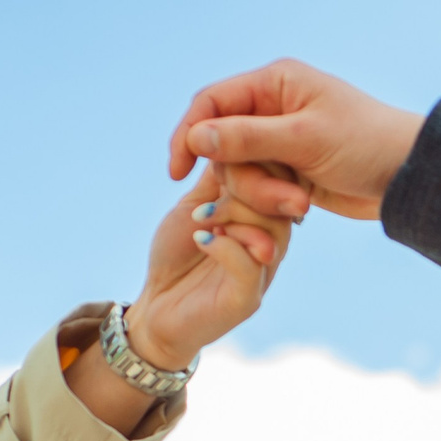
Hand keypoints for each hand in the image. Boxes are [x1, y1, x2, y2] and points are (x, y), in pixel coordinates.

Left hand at [127, 163, 293, 369]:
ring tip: (203, 218)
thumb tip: (226, 132)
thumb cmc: (177, 257)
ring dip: (233, 215)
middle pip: (282, 203)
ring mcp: (262, 274)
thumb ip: (218, 177)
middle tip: (213, 190)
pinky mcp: (246, 300)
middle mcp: (272, 245)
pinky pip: (249, 266)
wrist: (157, 309)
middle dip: (247, 186)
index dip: (261, 161)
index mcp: (264, 220)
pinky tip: (202, 239)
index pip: (283, 182)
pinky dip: (224, 245)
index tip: (228, 153)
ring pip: (271, 232)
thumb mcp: (195, 205)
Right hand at [170, 59, 425, 221]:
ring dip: (265, 196)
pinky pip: (259, 189)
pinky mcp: (288, 169)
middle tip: (286, 200)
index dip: (189, 135)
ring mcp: (279, 140)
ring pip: (240, 173)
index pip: (211, 103)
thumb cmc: (366, 145)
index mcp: (274, 83)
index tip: (177, 171)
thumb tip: (197, 135)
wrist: (407, 176)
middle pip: (223, 145)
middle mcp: (272, 107)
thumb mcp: (305, 139)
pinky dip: (273, 203)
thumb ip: (247, 137)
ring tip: (303, 207)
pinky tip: (302, 209)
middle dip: (245, 179)